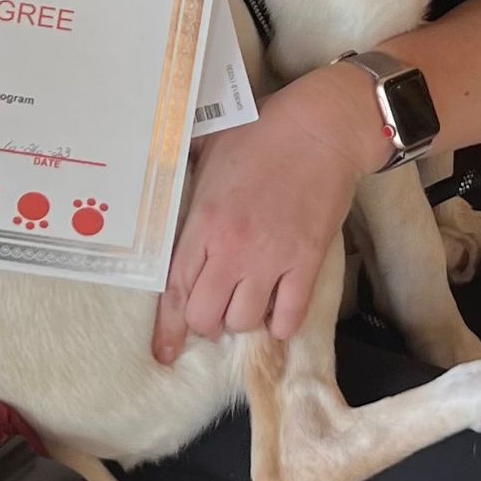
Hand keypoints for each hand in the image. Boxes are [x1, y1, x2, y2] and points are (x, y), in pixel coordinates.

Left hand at [153, 63, 384, 363]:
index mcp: (204, 221)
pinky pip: (290, 315)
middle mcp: (234, 248)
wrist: (323, 128)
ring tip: (245, 304)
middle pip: (207, 316)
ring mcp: (273, 258)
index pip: (177, 290)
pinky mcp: (308, 261)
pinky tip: (277, 315)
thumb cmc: (262, 131)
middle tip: (214, 307)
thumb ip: (182, 175)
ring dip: (242, 320)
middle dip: (206, 321)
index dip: (169, 328)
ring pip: (246, 321)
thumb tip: (157, 181)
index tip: (164, 352)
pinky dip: (281, 324)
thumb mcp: (208, 148)